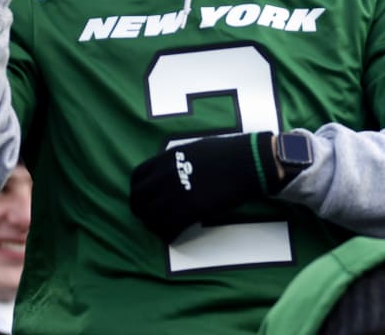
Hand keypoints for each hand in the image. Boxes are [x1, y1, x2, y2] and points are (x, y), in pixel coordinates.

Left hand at [129, 133, 265, 243]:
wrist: (247, 161)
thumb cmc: (226, 152)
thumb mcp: (193, 149)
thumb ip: (176, 161)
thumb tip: (172, 171)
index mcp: (165, 159)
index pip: (136, 178)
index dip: (137, 192)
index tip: (144, 199)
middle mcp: (164, 177)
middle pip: (138, 200)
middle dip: (141, 212)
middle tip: (150, 218)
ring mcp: (176, 194)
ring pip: (151, 218)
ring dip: (154, 226)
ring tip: (163, 229)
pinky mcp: (190, 210)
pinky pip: (169, 228)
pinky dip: (168, 234)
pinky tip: (174, 235)